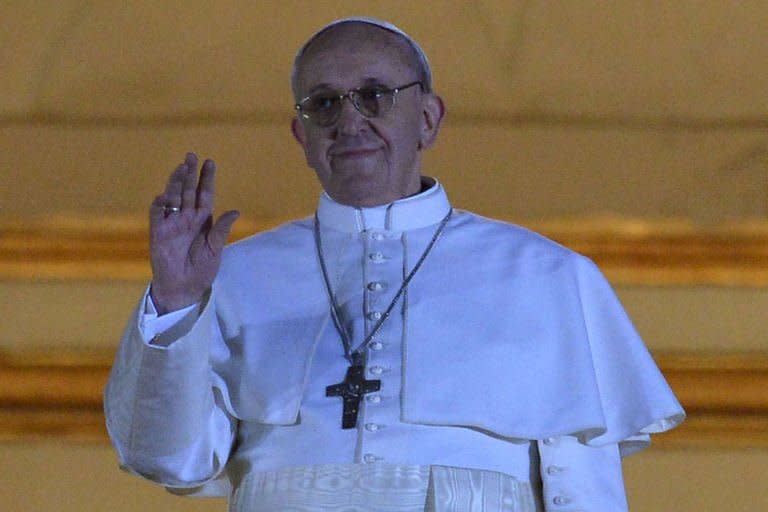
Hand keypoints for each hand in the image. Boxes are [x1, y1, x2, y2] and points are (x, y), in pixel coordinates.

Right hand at [148, 153, 238, 313]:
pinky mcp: (158, 233)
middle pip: (188, 191)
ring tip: (181, 168)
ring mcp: (172, 224)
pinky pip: (157, 215)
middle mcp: (187, 218)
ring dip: (176, 183)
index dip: (207, 179)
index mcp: (203, 220)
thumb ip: (221, 230)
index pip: (205, 194)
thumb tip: (235, 211)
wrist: (184, 288)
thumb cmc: (201, 269)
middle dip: (190, 174)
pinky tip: (164, 195)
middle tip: (191, 156)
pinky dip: (159, 205)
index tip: (210, 162)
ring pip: (173, 198)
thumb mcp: (215, 249)